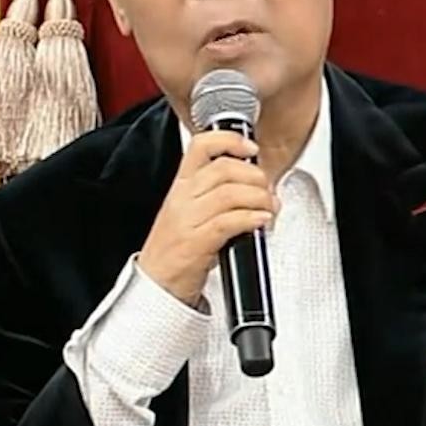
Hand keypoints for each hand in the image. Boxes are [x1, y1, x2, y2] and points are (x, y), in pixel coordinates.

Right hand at [136, 129, 278, 304]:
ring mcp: (187, 220)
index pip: (201, 146)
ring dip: (259, 198)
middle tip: (267, 189)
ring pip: (230, 193)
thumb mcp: (189, 212)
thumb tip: (254, 184)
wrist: (156, 285)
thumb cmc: (175, 250)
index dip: (230, 140)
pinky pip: (228, 222)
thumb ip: (215, 193)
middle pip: (224, 168)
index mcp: (180, 186)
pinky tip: (261, 221)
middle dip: (255, 176)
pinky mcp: (195, 243)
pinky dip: (251, 218)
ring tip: (269, 208)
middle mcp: (182, 198)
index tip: (251, 148)